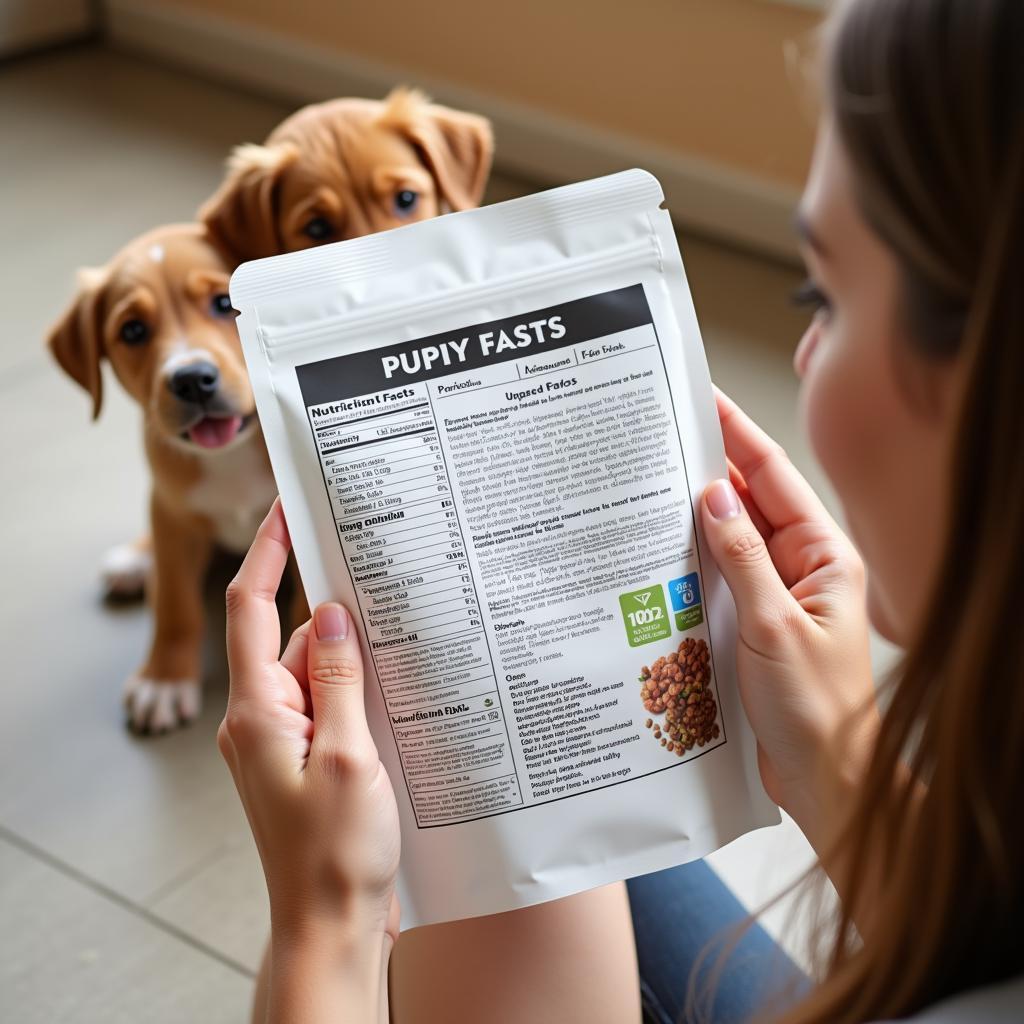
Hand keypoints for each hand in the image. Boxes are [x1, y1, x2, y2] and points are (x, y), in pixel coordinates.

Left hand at [219, 498, 400, 949]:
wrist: (331, 925)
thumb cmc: (336, 853)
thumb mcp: (347, 755)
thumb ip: (338, 678)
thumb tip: (330, 611)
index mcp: (258, 712)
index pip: (251, 610)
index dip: (264, 553)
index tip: (284, 508)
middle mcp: (262, 719)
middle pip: (296, 640)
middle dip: (337, 618)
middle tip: (388, 589)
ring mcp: (283, 740)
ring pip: (320, 673)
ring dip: (356, 664)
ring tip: (404, 667)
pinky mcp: (308, 758)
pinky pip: (329, 705)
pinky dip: (359, 695)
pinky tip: (397, 701)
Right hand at [700, 391, 877, 850]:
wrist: (823, 778)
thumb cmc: (816, 709)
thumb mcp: (776, 626)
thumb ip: (743, 557)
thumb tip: (716, 495)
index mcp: (825, 557)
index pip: (775, 479)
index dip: (738, 436)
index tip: (704, 401)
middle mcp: (800, 566)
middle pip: (750, 501)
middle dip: (709, 466)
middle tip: (661, 434)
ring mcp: (775, 592)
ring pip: (730, 536)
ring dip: (695, 511)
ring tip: (650, 478)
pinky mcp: (752, 620)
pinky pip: (719, 574)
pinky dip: (692, 557)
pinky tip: (660, 544)